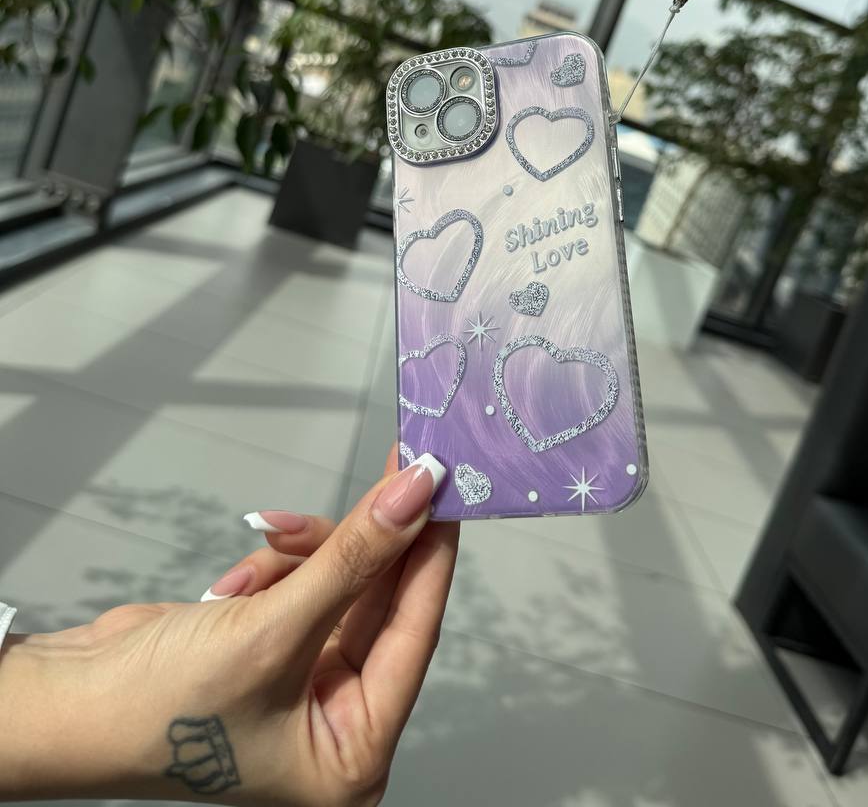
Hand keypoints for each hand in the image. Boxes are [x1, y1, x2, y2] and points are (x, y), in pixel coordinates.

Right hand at [0, 447, 456, 806]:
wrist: (67, 705)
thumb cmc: (159, 709)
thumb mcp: (274, 628)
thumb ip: (353, 557)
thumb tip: (417, 494)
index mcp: (351, 755)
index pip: (414, 634)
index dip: (431, 555)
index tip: (445, 489)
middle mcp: (335, 725)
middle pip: (380, 604)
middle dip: (373, 539)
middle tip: (394, 467)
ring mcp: (303, 686)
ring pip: (340, 585)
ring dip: (307, 555)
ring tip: (271, 542)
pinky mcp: (273, 651)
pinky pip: (303, 587)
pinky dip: (276, 570)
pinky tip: (236, 583)